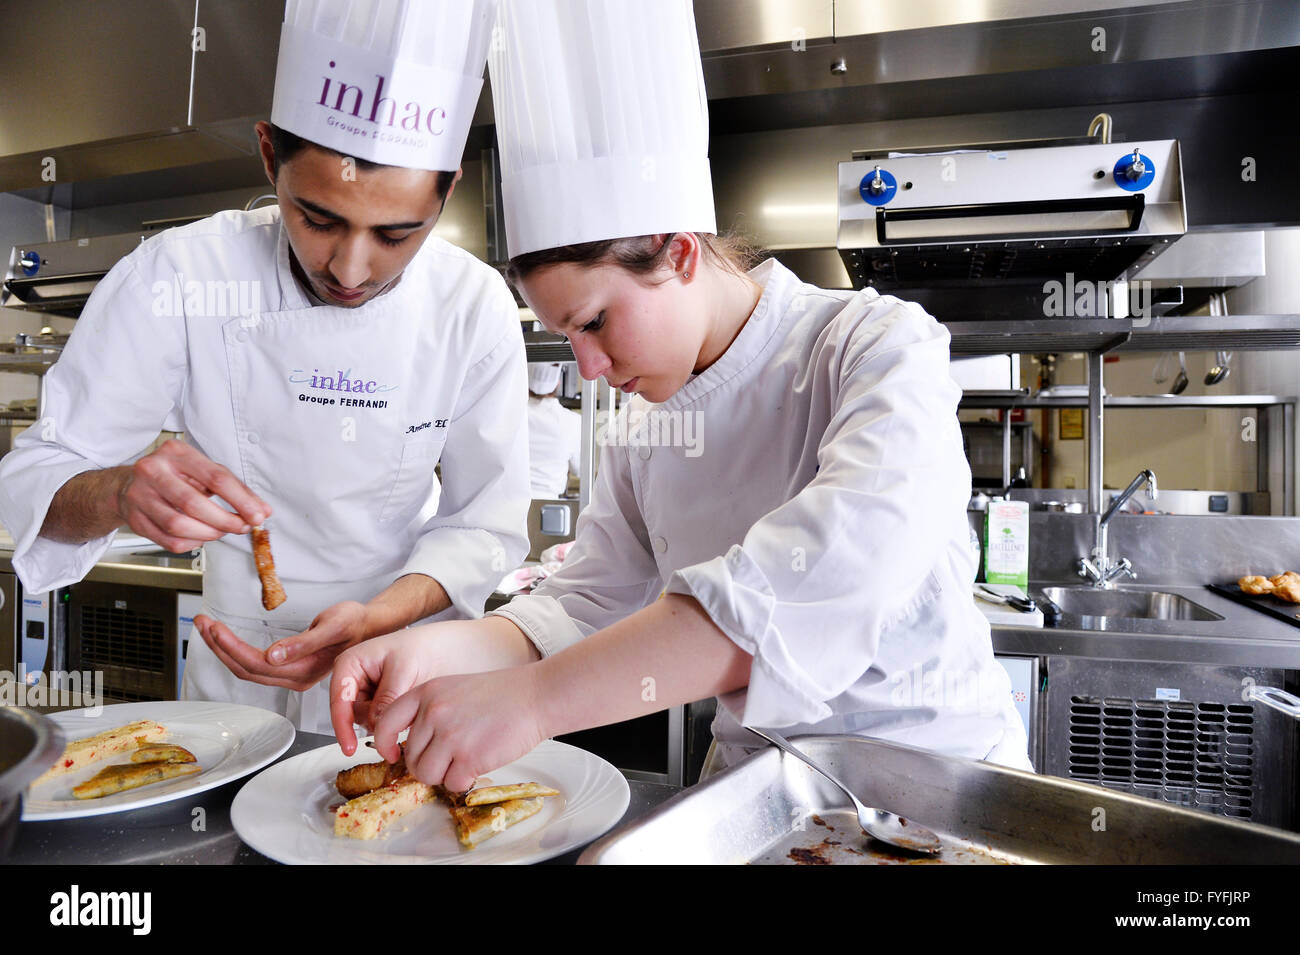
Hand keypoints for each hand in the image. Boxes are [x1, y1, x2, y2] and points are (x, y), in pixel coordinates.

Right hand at [118, 439, 268, 551]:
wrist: (128, 484)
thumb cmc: (173, 476)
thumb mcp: (203, 472)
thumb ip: (235, 489)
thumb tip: (262, 510)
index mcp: (176, 453)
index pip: (216, 477)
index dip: (241, 500)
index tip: (257, 515)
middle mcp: (153, 470)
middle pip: (194, 503)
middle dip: (225, 520)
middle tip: (241, 527)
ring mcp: (139, 495)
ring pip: (179, 525)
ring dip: (208, 534)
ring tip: (220, 531)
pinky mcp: (134, 518)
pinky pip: (169, 540)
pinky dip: (192, 542)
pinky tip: (200, 536)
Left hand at [195, 600, 368, 692]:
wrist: (370, 627)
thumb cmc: (355, 623)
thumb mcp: (334, 626)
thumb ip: (304, 643)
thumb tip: (273, 655)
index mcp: (303, 670)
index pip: (256, 663)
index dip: (231, 646)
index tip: (214, 626)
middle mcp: (294, 678)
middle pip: (245, 668)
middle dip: (219, 646)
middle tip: (202, 622)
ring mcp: (291, 675)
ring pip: (247, 668)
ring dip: (224, 649)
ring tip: (207, 627)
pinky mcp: (289, 667)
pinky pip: (254, 664)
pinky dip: (235, 650)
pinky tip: (226, 639)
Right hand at [329, 629, 449, 755]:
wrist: (439, 650)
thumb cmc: (419, 648)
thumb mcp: (403, 671)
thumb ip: (386, 699)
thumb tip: (376, 724)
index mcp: (350, 663)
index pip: (339, 700)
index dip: (342, 727)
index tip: (349, 748)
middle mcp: (353, 678)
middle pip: (352, 714)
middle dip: (374, 718)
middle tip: (400, 707)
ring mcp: (364, 692)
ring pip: (365, 720)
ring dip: (385, 718)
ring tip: (405, 696)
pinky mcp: (376, 703)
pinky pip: (378, 721)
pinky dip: (391, 719)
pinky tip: (405, 704)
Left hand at [372, 667, 547, 792]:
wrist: (535, 696)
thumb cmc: (501, 695)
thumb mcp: (454, 689)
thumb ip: (429, 711)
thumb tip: (409, 746)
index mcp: (426, 693)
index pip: (385, 722)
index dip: (384, 744)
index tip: (392, 755)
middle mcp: (433, 712)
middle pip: (410, 757)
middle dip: (427, 763)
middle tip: (450, 757)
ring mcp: (450, 735)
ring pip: (426, 774)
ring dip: (444, 775)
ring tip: (464, 760)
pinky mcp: (469, 756)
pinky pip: (452, 783)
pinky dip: (464, 780)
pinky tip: (478, 764)